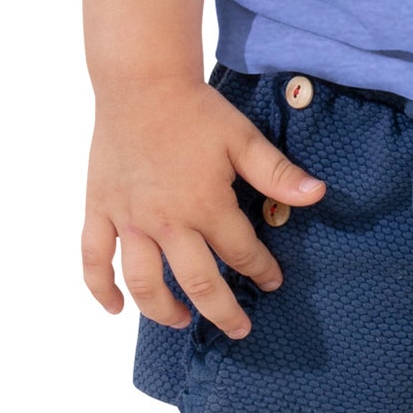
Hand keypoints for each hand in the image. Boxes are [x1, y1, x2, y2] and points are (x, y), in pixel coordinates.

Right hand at [82, 75, 325, 337]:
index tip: (272, 281)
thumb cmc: (195, 110)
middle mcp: (166, 222)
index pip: (241, 252)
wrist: (141, 82)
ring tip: (181, 321)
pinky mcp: (99, 210)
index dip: (261, 271)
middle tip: (238, 329)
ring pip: (144, 282)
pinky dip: (101, 288)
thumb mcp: (242, 138)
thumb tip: (318, 195)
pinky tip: (115, 307)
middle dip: (221, 311)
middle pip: (196, 283)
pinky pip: (94, 259)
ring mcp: (129, 220)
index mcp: (205, 205)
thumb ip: (277, 173)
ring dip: (163, 310)